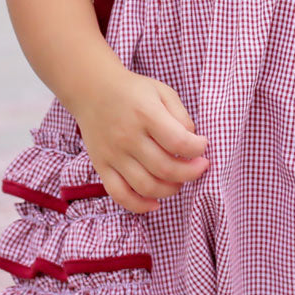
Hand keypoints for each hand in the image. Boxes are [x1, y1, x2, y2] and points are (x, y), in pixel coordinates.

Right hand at [71, 67, 209, 213]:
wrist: (92, 90)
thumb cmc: (133, 91)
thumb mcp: (162, 92)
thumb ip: (181, 115)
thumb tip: (193, 142)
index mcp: (145, 113)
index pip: (178, 141)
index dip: (197, 149)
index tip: (202, 145)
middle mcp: (128, 136)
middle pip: (165, 168)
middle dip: (191, 172)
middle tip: (200, 166)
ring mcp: (113, 154)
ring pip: (146, 186)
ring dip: (170, 190)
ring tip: (180, 180)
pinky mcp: (101, 166)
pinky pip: (120, 194)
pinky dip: (139, 205)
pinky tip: (155, 203)